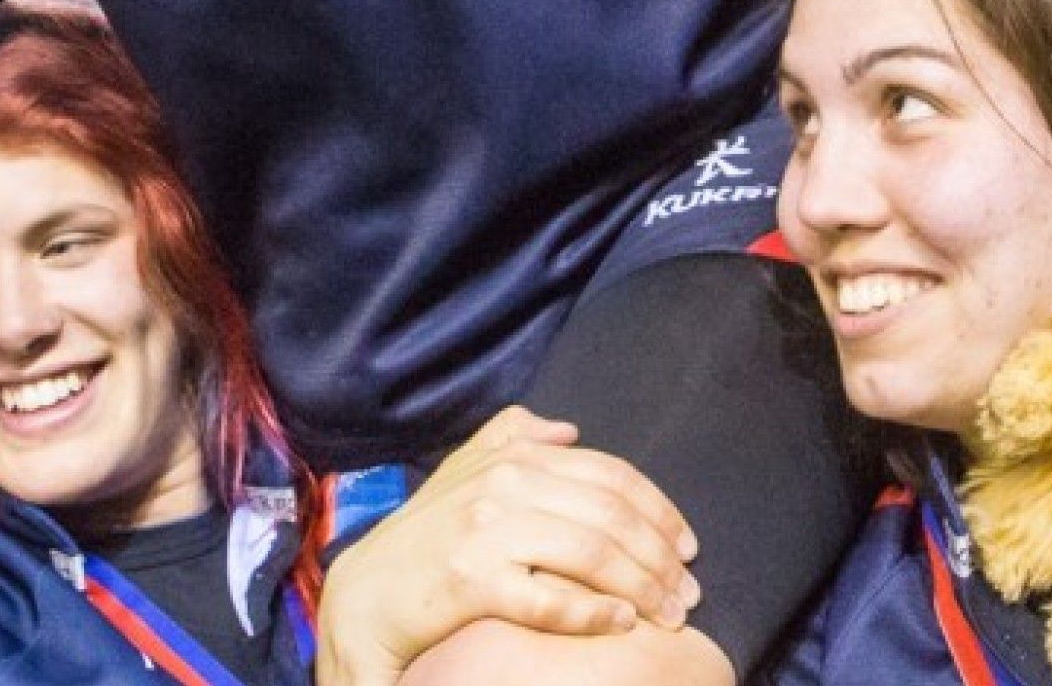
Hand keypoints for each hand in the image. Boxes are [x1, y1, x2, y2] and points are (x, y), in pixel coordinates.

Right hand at [315, 407, 701, 685]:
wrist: (363, 597)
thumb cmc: (423, 537)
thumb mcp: (461, 472)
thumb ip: (510, 437)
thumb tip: (569, 428)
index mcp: (510, 456)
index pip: (610, 475)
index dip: (659, 510)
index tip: (688, 546)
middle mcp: (502, 485)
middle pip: (610, 515)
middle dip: (661, 555)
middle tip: (688, 592)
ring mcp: (485, 532)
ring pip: (592, 553)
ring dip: (642, 586)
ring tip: (668, 615)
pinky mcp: (471, 582)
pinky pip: (551, 597)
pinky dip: (595, 612)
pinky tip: (622, 623)